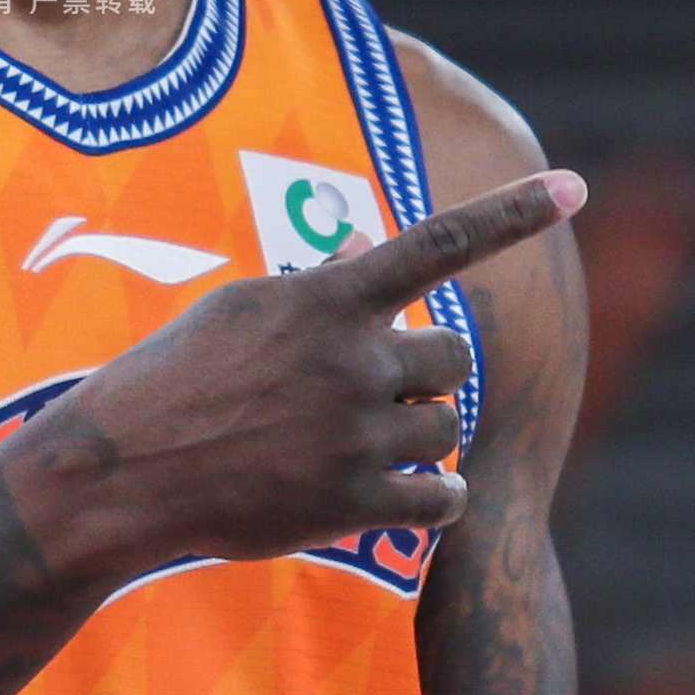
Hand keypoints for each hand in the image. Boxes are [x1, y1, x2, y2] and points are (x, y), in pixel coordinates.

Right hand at [9, 170, 585, 582]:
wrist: (119, 472)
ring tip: (352, 446)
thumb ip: (318, 285)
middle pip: (452, 361)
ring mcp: (357, 436)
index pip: (438, 244)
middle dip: (425, 376)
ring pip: (444, 430)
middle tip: (372, 392)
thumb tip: (372, 241)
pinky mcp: (354, 506)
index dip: (512, 213)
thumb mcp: (237, 310)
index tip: (575, 188)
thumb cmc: (172, 379)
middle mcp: (353, 362)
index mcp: (327, 300)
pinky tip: (399, 497)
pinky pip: (443, 500)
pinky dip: (433, 499)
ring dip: (415, 438)